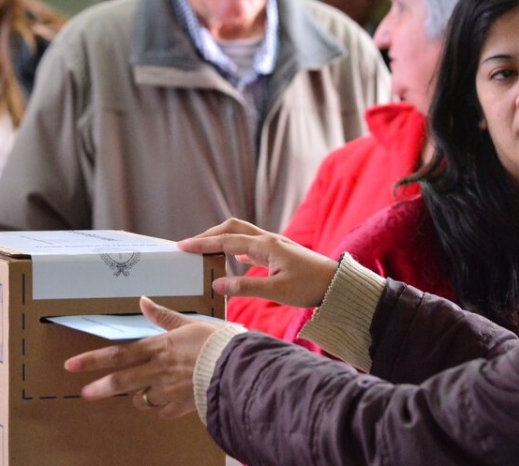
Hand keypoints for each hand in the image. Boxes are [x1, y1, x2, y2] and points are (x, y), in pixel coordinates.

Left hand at [63, 297, 222, 418]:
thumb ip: (164, 316)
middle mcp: (157, 370)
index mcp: (158, 347)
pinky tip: (166, 401)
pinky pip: (161, 410)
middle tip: (84, 393)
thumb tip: (143, 301)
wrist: (235, 368)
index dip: (93, 360)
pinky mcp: (179, 407)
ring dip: (137, 396)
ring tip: (140, 392)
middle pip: (121, 381)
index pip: (119, 354)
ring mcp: (167, 391)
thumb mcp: (189, 323)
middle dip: (100, 387)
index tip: (72, 365)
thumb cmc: (215, 342)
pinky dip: (160, 406)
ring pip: (140, 398)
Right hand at [177, 218, 337, 307]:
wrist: (336, 284)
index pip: (226, 240)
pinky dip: (235, 247)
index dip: (203, 243)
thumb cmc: (310, 286)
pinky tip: (231, 257)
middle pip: (232, 228)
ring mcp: (274, 245)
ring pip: (241, 234)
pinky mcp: (278, 253)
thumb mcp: (276, 290)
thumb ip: (245, 287)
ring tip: (205, 250)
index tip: (182, 246)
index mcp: (265, 246)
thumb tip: (216, 284)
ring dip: (221, 238)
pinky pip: (250, 244)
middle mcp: (268, 240)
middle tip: (190, 246)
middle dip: (209, 235)